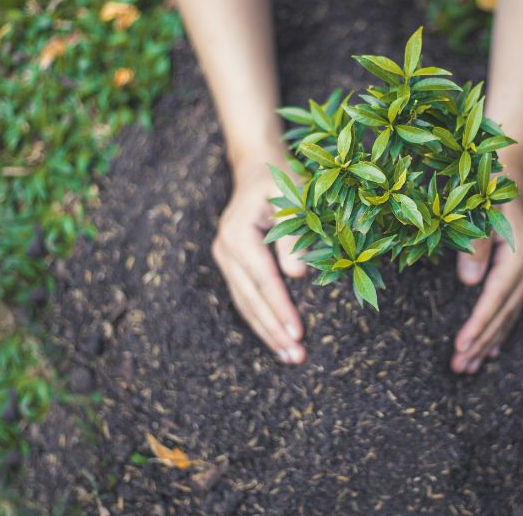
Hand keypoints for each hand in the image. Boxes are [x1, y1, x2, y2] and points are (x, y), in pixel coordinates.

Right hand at [211, 154, 307, 363]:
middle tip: (296, 357)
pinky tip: (276, 338)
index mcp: (238, 234)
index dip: (281, 309)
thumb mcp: (295, 197)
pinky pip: (245, 297)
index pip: (263, 280)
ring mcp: (225, 258)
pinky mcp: (231, 264)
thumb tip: (298, 275)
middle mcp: (225, 249)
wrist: (257, 166)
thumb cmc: (282, 179)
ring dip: (267, 332)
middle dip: (274, 330)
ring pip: (245, 303)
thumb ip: (294, 236)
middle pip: (251, 299)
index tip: (298, 333)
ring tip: (289, 357)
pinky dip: (260, 319)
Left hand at [451, 185, 522, 373]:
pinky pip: (513, 308)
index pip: (495, 299)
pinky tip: (491, 352)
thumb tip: (469, 283)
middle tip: (458, 368)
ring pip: (508, 315)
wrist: (508, 172)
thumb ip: (475, 244)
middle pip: (503, 313)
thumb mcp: (478, 208)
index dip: (477, 325)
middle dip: (480, 343)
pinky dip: (500, 330)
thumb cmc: (486, 187)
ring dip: (489, 343)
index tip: (460, 347)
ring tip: (468, 368)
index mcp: (519, 254)